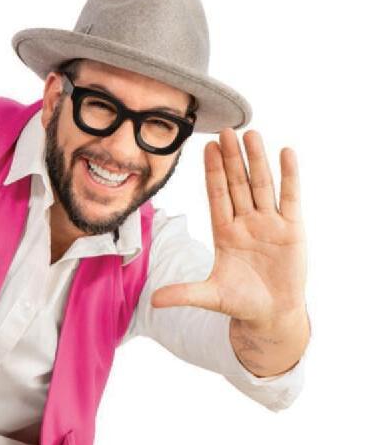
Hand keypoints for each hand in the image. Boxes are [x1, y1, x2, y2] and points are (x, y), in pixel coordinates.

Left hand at [150, 128, 306, 330]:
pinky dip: (289, 176)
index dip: (212, 173)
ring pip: (262, 185)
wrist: (272, 314)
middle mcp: (246, 222)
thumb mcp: (211, 297)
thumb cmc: (241, 303)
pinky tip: (286, 153)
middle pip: (237, 184)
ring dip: (257, 160)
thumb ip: (184, 294)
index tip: (207, 148)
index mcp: (225, 233)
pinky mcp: (291, 229)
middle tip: (226, 131)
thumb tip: (152, 301)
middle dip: (232, 159)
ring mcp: (269, 223)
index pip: (217, 196)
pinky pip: (290, 197)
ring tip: (252, 134)